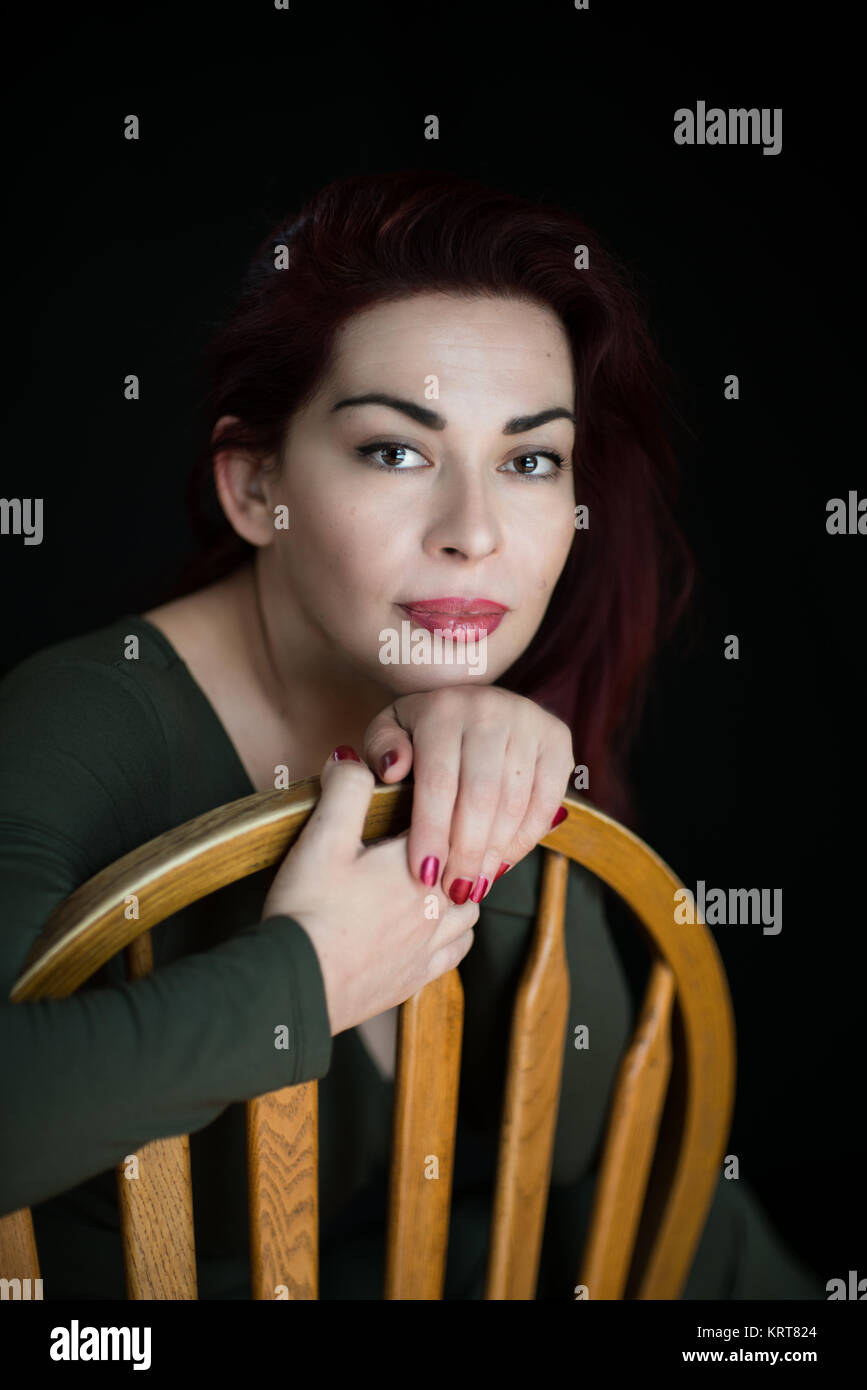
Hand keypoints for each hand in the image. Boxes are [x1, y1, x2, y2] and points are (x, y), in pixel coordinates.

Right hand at [262, 750, 478, 1035]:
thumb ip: (345, 791)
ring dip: (458, 892)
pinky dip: (452, 935)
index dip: (431, 807)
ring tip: (433, 881)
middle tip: (426, 838)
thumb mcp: (322, 837)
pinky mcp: (415, 979)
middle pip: (465, 866)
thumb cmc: (308, 909)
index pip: (445, 823)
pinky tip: (432, 928)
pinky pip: (456, 952)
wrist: (296, 984)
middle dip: (451, 850)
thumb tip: (352, 758)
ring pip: (469, 910)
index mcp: (420, 865)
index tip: (413, 801)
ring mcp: (429, 946)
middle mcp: (437, 906)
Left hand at [361, 686, 573, 902]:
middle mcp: (490, 710)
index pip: (438, 781)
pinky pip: (546, 801)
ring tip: (476, 884)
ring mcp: (529, 722)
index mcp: (442, 708)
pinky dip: (526, 839)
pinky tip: (504, 862)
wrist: (471, 698)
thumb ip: (381, 748)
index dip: (432, 833)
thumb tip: (393, 770)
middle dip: (466, 852)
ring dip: (495, 853)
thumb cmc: (422, 730)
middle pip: (481, 796)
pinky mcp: (557, 739)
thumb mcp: (390, 729)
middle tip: (454, 890)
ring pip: (514, 802)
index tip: (423, 875)